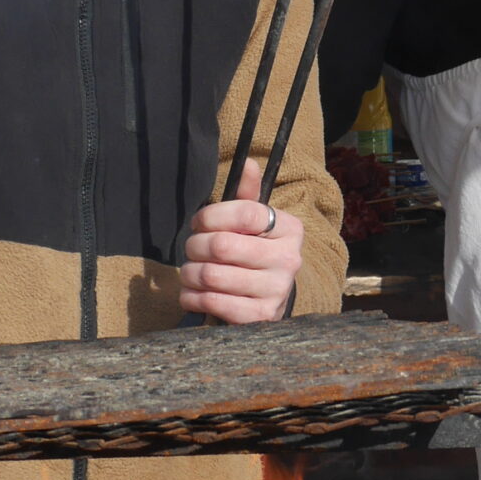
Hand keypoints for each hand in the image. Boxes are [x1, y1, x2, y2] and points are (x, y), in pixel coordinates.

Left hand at [181, 158, 304, 323]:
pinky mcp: (260, 316)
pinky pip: (212, 302)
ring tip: (190, 271)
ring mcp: (277, 290)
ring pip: (212, 275)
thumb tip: (248, 163)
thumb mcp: (254, 225)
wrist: (268, 300)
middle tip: (191, 249)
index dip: (211, 216)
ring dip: (189, 273)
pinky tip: (192, 293)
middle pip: (222, 245)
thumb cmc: (253, 253)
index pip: (245, 212)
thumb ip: (247, 196)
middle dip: (194, 246)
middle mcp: (290, 259)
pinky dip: (191, 297)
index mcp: (290, 229)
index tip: (199, 223)